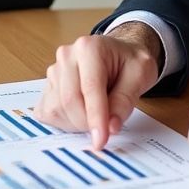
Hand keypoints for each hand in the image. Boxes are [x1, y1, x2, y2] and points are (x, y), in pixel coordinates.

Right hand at [33, 25, 161, 149]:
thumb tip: (111, 127)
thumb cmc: (129, 62)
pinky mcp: (48, 86)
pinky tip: (82, 114)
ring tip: (98, 114)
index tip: (101, 140)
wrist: (118, 54)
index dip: (96, 118)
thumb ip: (125, 100)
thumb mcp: (140, 75)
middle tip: (106, 129)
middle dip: (87, 123)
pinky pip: (49, 112)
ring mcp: (54, 71)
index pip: (89, 88)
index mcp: (89, 48)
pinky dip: (66, 122)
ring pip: (58, 109)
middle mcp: (66, 56)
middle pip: (69, 100)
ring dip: (77, 124)